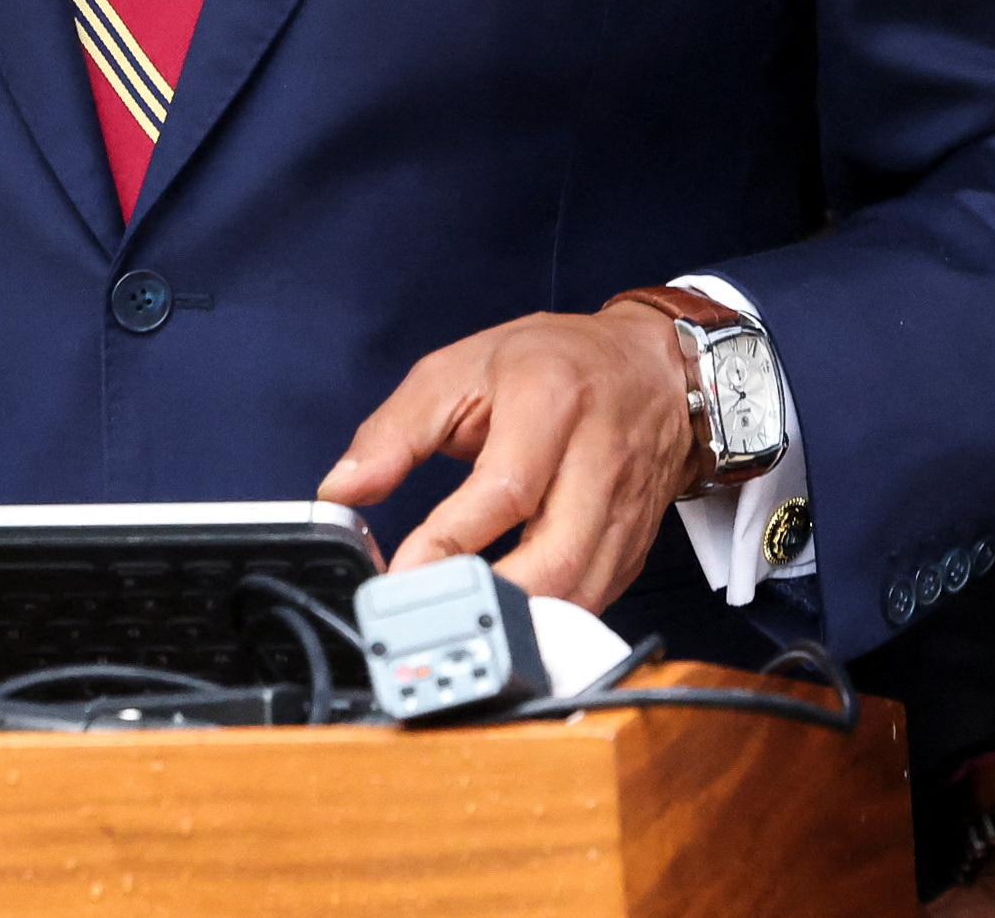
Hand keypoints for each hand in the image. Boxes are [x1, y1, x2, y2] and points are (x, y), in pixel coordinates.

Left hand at [319, 305, 695, 611]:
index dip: (450, 542)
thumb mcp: (461, 368)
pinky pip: (594, 602)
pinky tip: (507, 618)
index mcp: (550, 400)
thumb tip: (341, 489)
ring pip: (581, 593)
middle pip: (555, 557)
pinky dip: (547, 622)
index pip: (504, 488)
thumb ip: (395, 430)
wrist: (654, 370)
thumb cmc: (555, 363)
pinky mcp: (635, 546)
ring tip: (460, 630)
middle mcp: (598, 458)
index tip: (403, 576)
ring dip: (518, 624)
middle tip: (428, 619)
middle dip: (488, 604)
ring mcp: (625, 508)